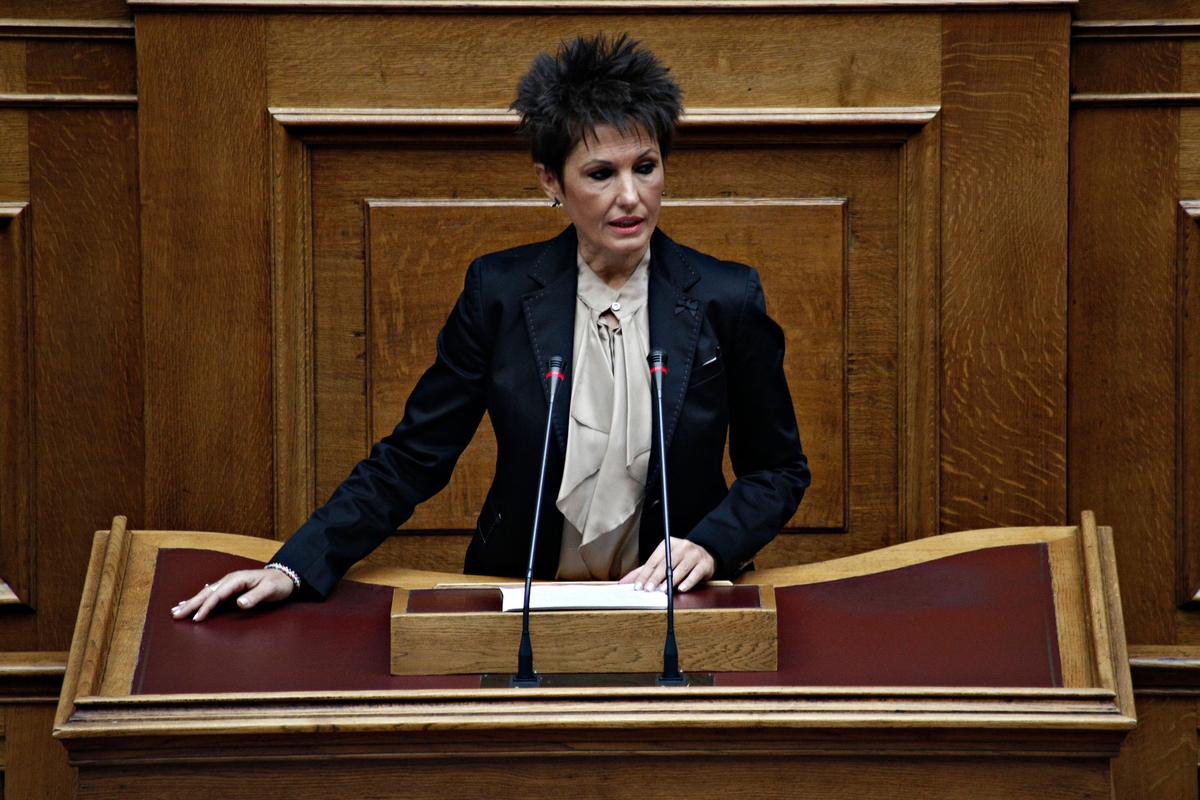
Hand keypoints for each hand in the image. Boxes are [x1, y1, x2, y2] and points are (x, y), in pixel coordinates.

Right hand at [171, 568, 295, 621]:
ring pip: (207, 593)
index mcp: (238, 579)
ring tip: (177, 610)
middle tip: (176, 614)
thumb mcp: (271, 590)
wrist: (286, 576)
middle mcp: (230, 580)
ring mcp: (230, 583)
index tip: (196, 618)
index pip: (217, 594)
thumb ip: (256, 596)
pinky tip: (191, 602)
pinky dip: (200, 599)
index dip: (206, 606)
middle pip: (207, 592)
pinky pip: (212, 594)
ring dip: (192, 601)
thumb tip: (240, 603)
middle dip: (191, 604)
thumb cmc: (279, 584)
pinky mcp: (231, 588)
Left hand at [619, 537, 714, 592]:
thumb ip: (645, 570)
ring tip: (662, 590)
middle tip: (648, 589)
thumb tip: (625, 581)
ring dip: (670, 581)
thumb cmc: (680, 559)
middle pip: (666, 564)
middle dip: (655, 578)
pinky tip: (681, 589)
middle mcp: (682, 546)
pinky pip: (695, 574)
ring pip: (680, 569)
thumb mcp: (663, 560)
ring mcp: (694, 554)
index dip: (645, 574)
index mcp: (668, 544)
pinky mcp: (704, 564)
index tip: (638, 586)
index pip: (653, 560)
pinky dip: (688, 582)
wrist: (706, 553)